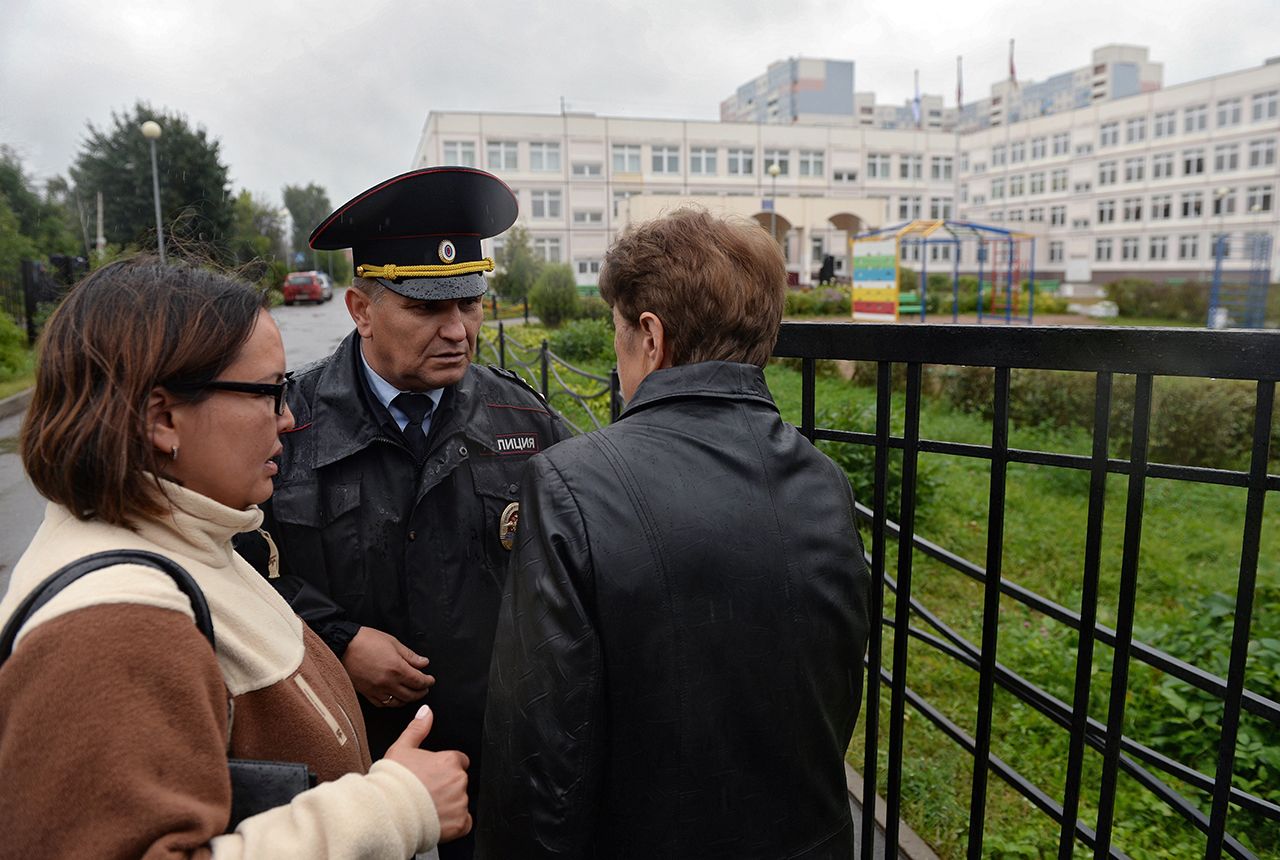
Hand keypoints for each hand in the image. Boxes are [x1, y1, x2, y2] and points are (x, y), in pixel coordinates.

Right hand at [342, 626, 433, 706]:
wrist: (341, 645)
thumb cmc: (365, 641)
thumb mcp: (393, 642)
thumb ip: (410, 655)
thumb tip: (424, 663)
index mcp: (397, 669)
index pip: (419, 681)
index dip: (428, 682)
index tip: (430, 680)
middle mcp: (388, 682)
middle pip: (411, 694)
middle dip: (421, 692)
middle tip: (425, 688)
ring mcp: (376, 690)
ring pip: (398, 702)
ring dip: (408, 699)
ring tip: (412, 693)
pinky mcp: (366, 693)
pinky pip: (382, 704)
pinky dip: (391, 703)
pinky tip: (394, 698)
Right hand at [385, 705, 471, 841]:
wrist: (386, 811)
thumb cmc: (392, 782)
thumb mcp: (401, 748)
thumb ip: (417, 728)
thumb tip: (426, 711)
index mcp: (449, 761)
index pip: (457, 761)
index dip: (443, 769)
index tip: (431, 776)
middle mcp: (459, 780)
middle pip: (458, 782)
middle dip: (446, 787)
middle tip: (426, 793)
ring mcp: (460, 803)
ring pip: (460, 802)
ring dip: (448, 805)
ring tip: (426, 807)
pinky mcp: (459, 824)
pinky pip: (464, 823)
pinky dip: (453, 824)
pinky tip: (436, 820)